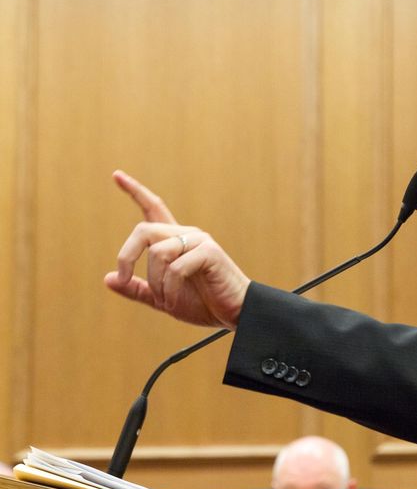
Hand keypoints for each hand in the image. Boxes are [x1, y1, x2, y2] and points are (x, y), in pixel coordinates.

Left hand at [104, 170, 249, 328]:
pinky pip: (175, 268)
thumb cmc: (203, 303)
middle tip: (125, 278)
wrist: (234, 313)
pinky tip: (173, 302)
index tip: (116, 175)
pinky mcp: (209, 252)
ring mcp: (199, 241)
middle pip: (143, 230)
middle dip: (127, 255)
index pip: (154, 209)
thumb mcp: (163, 298)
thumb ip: (138, 289)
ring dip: (155, 283)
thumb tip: (109, 279)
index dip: (134, 192)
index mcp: (175, 241)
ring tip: (165, 301)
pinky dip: (169, 290)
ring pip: (157, 252)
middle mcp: (186, 235)